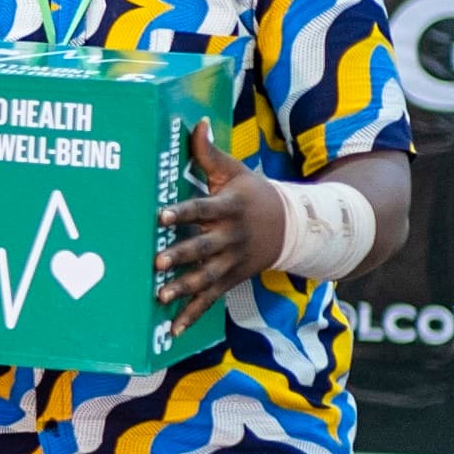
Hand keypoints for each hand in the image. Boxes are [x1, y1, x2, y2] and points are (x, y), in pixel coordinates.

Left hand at [156, 120, 284, 335]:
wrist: (297, 228)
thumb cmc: (255, 194)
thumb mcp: (237, 171)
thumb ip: (209, 153)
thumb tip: (194, 122)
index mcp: (229, 208)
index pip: (202, 208)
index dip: (182, 212)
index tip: (160, 216)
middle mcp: (232, 238)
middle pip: (204, 248)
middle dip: (181, 255)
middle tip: (156, 261)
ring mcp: (233, 262)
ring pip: (206, 278)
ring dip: (183, 289)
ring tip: (159, 297)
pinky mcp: (232, 280)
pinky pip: (211, 300)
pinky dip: (192, 316)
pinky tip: (171, 331)